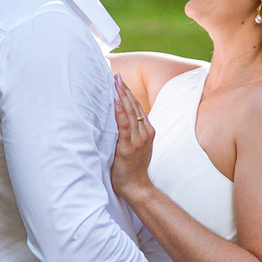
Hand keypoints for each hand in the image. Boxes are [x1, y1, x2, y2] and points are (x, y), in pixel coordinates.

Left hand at [111, 73, 154, 202]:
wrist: (137, 186)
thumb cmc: (134, 167)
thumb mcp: (136, 146)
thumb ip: (131, 133)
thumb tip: (119, 119)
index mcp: (147, 131)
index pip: (137, 107)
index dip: (128, 93)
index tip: (120, 80)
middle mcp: (144, 133)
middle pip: (134, 106)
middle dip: (125, 89)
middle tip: (117, 75)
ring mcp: (137, 140)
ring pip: (129, 113)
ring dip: (122, 96)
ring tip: (115, 82)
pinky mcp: (128, 147)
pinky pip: (123, 126)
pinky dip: (119, 112)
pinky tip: (114, 101)